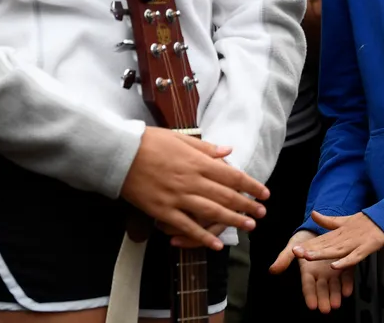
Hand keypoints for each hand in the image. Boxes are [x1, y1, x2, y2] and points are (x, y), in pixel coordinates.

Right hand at [120, 127, 268, 250]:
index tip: (264, 193)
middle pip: (226, 196)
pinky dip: (202, 237)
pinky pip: (187, 226)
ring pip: (211, 212)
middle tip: (262, 213)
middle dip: (247, 205)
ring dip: (233, 220)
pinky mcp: (163, 211)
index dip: (251, 185)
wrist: (120, 153)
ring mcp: (178, 197)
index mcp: (198, 162)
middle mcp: (192, 180)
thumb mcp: (180, 138)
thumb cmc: (149, 142)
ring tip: (249, 226)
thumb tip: (228, 151)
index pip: (232, 176)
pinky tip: (215, 245)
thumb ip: (205, 147)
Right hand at [271, 229, 353, 313]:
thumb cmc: (305, 239)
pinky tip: (347, 291)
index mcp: (308, 271)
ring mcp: (332, 270)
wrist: (319, 226)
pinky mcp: (344, 264)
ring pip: (334, 286)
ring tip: (336, 304)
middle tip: (325, 309)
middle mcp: (320, 274)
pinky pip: (346, 275)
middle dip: (323, 300)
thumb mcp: (293, 246)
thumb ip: (284, 258)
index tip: (312, 306)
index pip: (308, 286)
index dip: (310, 296)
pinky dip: (347, 284)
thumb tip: (272, 270)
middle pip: (321, 289)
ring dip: (335, 295)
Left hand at [291, 211, 383, 269]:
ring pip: (335, 251)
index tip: (293, 249)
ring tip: (308, 257)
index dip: (307, 245)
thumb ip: (328, 221)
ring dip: (322, 254)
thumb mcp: (344, 221)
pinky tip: (334, 266)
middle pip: (325, 246)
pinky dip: (344, 262)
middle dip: (310, 250)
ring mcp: (354, 244)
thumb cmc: (364, 222)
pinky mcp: (365, 248)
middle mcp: (343, 238)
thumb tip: (313, 213)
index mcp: (338, 233)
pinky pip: (354, 258)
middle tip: (295, 252)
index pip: (320, 240)